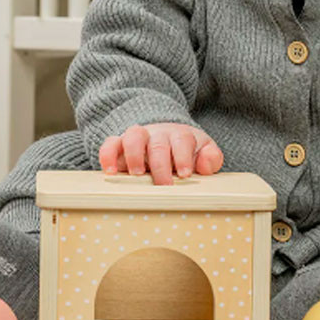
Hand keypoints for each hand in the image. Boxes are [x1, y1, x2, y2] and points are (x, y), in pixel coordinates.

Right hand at [98, 123, 223, 184]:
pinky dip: (108, 154)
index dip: (183, 157)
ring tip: (137, 174)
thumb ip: (211, 158)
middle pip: (158, 143)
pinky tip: (110, 171)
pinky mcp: (120, 144)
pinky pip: (111, 143)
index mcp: (181, 136)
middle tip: (164, 185)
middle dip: (161, 165)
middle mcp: (158, 134)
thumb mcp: (204, 152)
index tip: (184, 174)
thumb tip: (205, 164)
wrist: (167, 136)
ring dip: (134, 154)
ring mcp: (139, 137)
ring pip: (133, 136)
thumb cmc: (187, 151)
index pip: (183, 141)